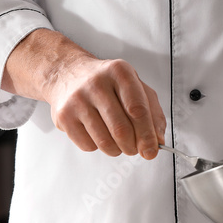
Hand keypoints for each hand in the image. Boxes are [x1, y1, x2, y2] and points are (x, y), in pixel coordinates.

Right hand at [2, 28, 166, 158]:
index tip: (151, 150)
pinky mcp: (64, 116)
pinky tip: (98, 133)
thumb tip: (158, 139)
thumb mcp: (134, 86)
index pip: (137, 110)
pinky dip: (98, 147)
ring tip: (118, 141)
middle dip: (133, 147)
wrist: (67, 73)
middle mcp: (97, 84)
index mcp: (120, 72)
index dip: (147, 135)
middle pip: (121, 130)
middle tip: (135, 148)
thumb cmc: (106, 82)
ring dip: (117, 149)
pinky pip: (88, 146)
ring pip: (105, 142)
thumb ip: (152, 111)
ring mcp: (77, 100)